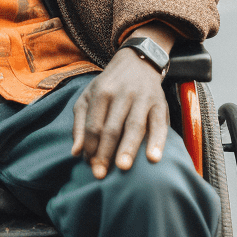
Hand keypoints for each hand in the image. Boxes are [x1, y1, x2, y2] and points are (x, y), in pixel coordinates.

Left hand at [71, 49, 168, 177]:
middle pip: (112, 127)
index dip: (90, 146)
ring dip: (128, 147)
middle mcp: (122, 94)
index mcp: (101, 92)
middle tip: (100, 174)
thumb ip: (80, 124)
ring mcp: (142, 99)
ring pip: (134, 126)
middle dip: (105, 152)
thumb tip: (76, 152)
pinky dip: (157, 141)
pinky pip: (159, 125)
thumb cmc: (109, 86)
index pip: (93, 124)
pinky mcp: (160, 104)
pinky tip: (154, 158)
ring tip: (122, 167)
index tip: (89, 165)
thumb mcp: (88, 97)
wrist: (138, 62)